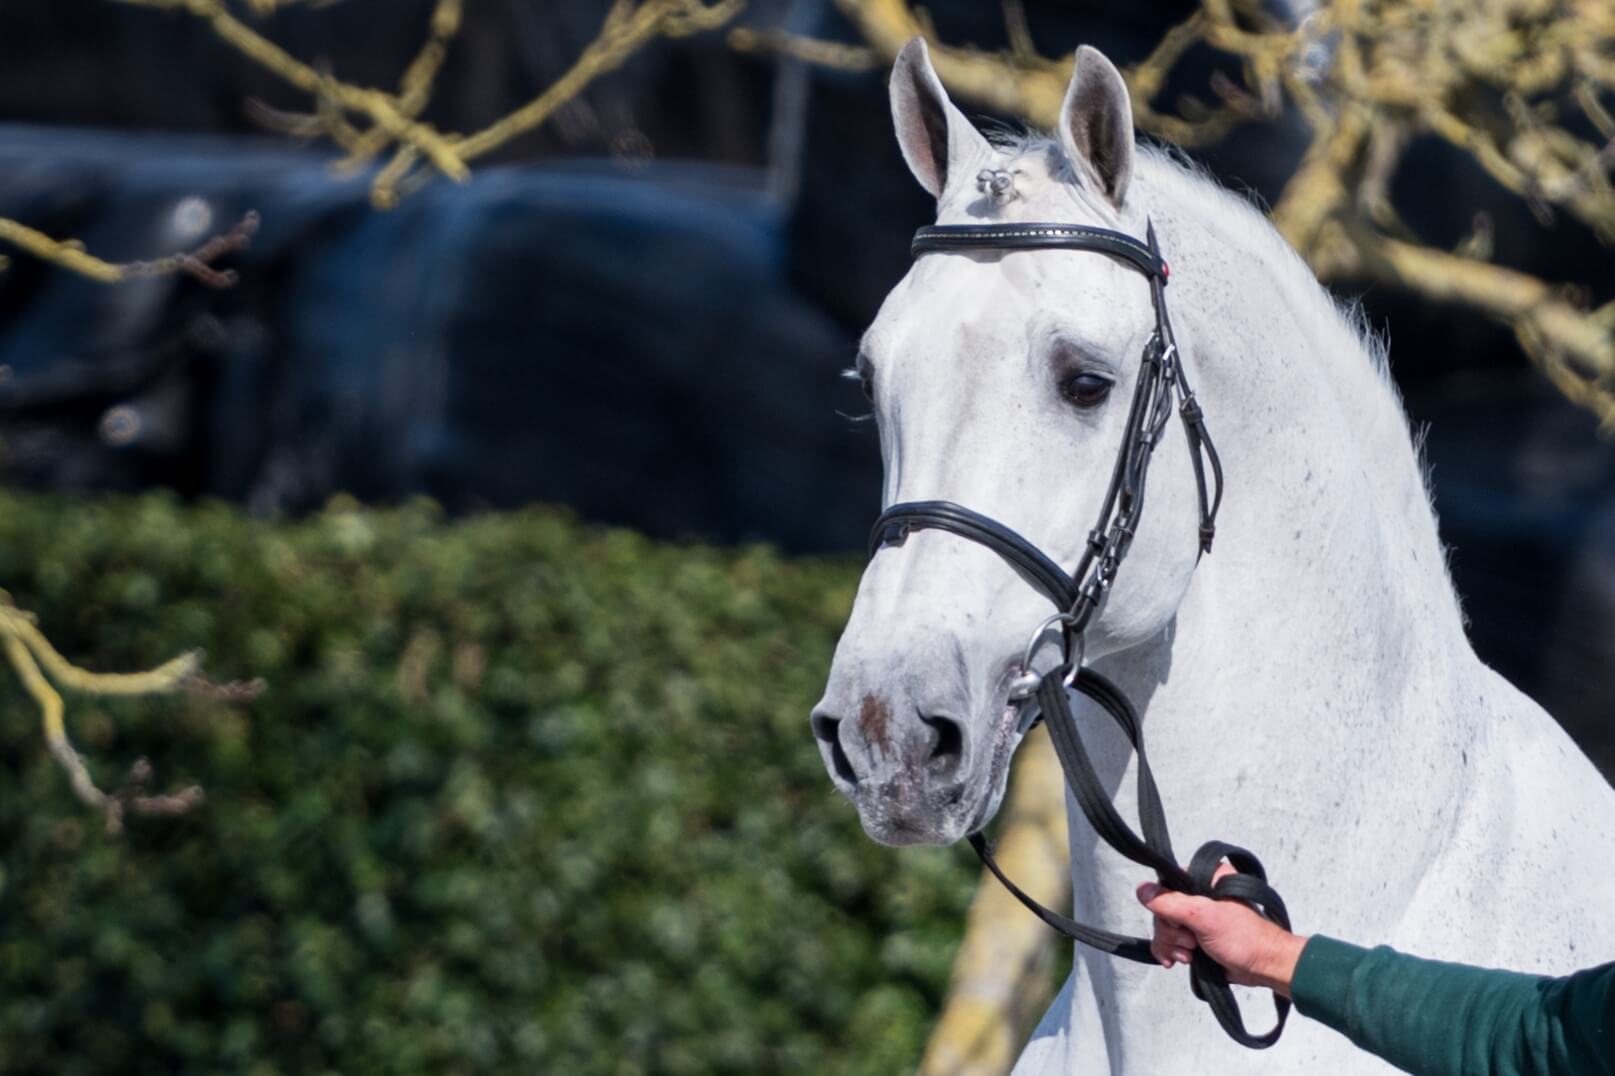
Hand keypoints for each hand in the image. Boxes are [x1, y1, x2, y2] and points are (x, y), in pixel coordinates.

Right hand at [1136, 866, 1308, 997]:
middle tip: (1190, 943)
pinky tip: (1177, 961)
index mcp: (1205, 878)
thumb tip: (1141, 890)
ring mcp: (1197, 916)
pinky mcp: (1196, 935)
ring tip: (1190, 955)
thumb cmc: (1244, 938)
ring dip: (1172, 945)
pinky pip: (1169, 940)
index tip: (1181, 923)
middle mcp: (1200, 893)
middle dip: (1171, 932)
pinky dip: (1171, 951)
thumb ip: (1170, 903)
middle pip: (1162, 910)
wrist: (1264, 966)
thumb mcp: (1203, 917)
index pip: (1166, 885)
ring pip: (1164, 927)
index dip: (1166, 907)